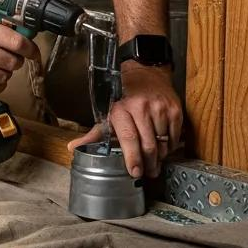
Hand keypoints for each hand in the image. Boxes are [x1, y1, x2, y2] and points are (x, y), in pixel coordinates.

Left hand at [67, 65, 182, 177]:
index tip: (135, 172)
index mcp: (120, 110)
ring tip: (155, 160)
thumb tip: (72, 148)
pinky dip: (170, 146)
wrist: (146, 74)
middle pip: (148, 145)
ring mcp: (160, 108)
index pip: (129, 138)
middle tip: (148, 173)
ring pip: (163, 144)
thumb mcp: (107, 114)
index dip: (133, 158)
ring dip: (160, 156)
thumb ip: (94, 134)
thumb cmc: (124, 98)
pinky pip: (175, 137)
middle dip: (149, 164)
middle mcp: (141, 108)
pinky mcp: (174, 110)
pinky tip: (163, 145)